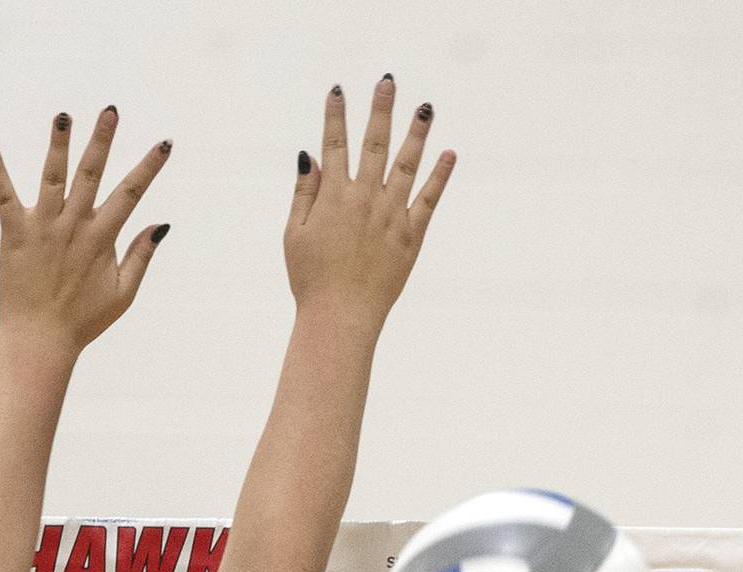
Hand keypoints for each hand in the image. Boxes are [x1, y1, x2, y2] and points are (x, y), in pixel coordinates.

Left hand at [0, 108, 171, 355]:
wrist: (40, 337)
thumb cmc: (84, 320)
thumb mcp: (123, 293)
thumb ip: (140, 256)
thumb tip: (161, 225)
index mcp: (102, 239)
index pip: (131, 194)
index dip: (150, 168)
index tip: (165, 145)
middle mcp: (74, 226)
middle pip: (92, 174)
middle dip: (103, 140)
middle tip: (110, 110)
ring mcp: (44, 227)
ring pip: (52, 176)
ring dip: (58, 144)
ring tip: (63, 116)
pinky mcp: (15, 233)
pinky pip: (4, 197)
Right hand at [285, 78, 455, 330]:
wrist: (340, 317)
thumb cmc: (311, 279)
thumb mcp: (293, 234)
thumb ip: (303, 192)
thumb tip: (309, 155)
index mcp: (333, 197)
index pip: (334, 145)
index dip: (335, 116)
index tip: (339, 90)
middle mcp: (364, 199)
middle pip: (374, 144)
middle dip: (380, 110)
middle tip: (387, 82)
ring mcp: (390, 216)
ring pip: (407, 165)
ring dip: (417, 134)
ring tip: (426, 108)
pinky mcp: (411, 237)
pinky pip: (429, 200)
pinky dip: (440, 176)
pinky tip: (449, 154)